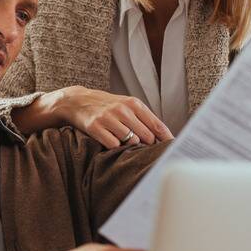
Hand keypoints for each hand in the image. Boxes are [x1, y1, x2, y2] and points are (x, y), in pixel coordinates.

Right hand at [48, 86, 173, 148]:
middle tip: (143, 150)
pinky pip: (113, 145)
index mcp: (134, 104)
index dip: (166, 139)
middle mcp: (123, 110)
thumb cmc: (107, 106)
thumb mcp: (127, 106)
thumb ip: (144, 119)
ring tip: (123, 143)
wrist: (78, 101)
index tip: (172, 150)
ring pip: (130, 142)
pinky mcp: (96, 127)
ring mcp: (109, 118)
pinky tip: (111, 142)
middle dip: (147, 145)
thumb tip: (164, 138)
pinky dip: (114, 148)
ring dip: (129, 146)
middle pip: (146, 136)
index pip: (156, 125)